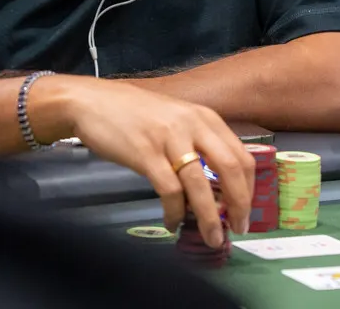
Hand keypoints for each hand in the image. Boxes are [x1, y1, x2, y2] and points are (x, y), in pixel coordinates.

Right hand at [30, 77, 254, 248]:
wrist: (90, 102)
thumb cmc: (131, 112)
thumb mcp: (174, 117)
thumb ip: (197, 140)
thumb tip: (217, 183)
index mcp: (204, 116)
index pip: (241, 155)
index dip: (249, 188)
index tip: (245, 210)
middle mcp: (192, 124)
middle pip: (230, 169)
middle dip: (239, 205)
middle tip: (238, 228)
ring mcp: (168, 138)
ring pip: (201, 185)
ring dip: (210, 218)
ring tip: (211, 237)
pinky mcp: (146, 154)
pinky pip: (170, 191)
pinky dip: (175, 212)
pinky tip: (172, 222)